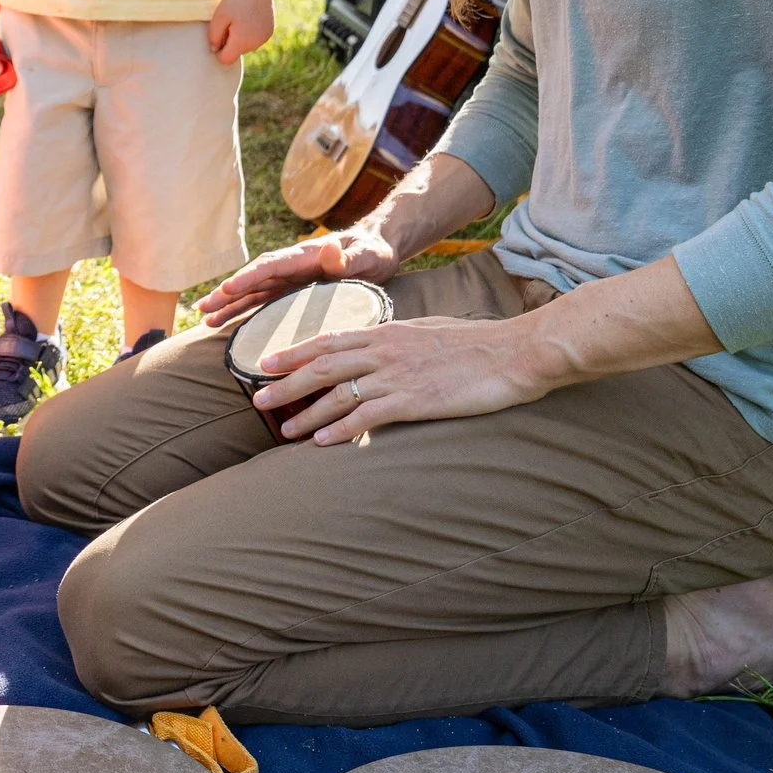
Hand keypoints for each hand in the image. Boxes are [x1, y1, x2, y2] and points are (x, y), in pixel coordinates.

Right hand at [197, 227, 399, 326]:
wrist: (377, 250)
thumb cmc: (373, 252)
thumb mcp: (367, 255)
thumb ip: (348, 257)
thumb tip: (330, 249)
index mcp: (305, 256)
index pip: (271, 266)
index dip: (249, 277)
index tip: (228, 288)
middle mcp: (290, 267)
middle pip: (252, 279)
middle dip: (227, 293)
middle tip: (203, 308)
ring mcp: (288, 279)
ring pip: (252, 291)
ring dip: (228, 303)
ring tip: (204, 318)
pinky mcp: (290, 291)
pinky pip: (261, 301)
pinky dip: (241, 309)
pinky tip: (224, 321)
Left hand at [206, 0, 275, 62]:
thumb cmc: (235, 1)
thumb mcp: (218, 18)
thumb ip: (213, 36)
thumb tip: (215, 49)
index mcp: (241, 42)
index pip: (226, 59)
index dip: (219, 51)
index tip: (217, 37)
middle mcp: (255, 44)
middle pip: (236, 53)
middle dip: (230, 42)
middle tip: (229, 23)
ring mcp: (264, 39)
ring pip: (246, 46)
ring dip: (240, 38)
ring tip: (240, 19)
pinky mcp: (269, 32)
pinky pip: (255, 39)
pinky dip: (250, 33)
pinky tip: (249, 18)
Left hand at [252, 314, 550, 444]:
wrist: (514, 353)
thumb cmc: (480, 344)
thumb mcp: (431, 331)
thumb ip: (401, 341)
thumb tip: (383, 348)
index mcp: (388, 332)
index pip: (330, 341)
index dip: (295, 352)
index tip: (268, 363)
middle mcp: (385, 351)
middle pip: (322, 366)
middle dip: (287, 383)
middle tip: (258, 397)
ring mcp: (397, 375)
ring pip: (338, 393)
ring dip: (307, 412)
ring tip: (283, 429)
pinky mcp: (413, 400)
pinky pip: (367, 416)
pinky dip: (341, 428)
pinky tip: (322, 441)